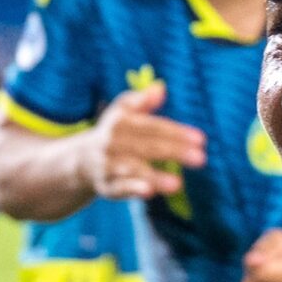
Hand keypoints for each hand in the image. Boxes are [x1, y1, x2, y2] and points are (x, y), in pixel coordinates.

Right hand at [86, 83, 206, 200]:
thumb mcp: (123, 113)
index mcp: (120, 122)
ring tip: (178, 184)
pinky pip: (120, 188)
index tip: (201, 139)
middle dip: (174, 152)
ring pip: (133, 169)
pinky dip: (133, 189)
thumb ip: (142, 101)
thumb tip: (160, 88)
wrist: (80, 160)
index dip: (176, 132)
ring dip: (155, 176)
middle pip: (147, 147)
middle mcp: (112, 142)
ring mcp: (107, 165)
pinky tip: (150, 192)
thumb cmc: (113, 134)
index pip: (152, 127)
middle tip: (201, 159)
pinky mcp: (105, 186)